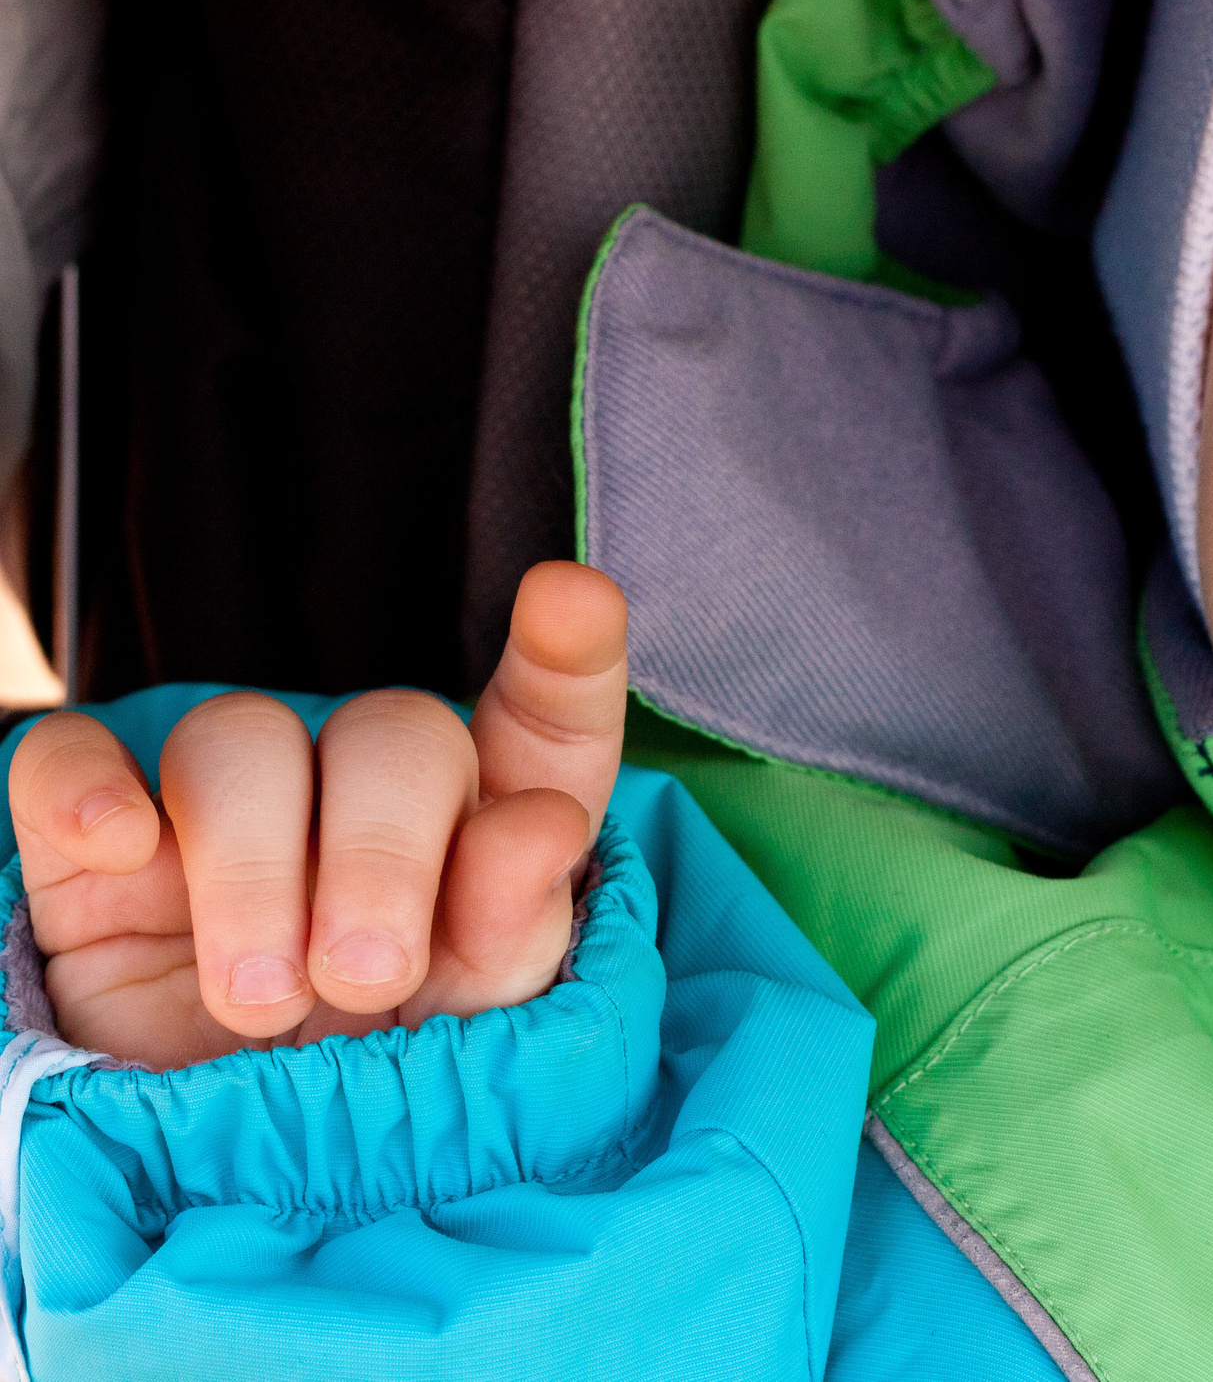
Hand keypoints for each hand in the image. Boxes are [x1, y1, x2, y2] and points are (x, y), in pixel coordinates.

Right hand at [7, 562, 627, 1068]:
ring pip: (241, 739)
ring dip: (254, 868)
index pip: (546, 724)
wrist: (222, 1184)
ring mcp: (229, 812)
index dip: (567, 656)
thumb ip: (517, 930)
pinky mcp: (97, 852)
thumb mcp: (470, 1034)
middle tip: (367, 980)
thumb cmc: (380, 1096)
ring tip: (261, 1000)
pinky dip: (86, 787)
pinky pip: (70, 758)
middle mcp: (367, 798)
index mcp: (489, 831)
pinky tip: (121, 849)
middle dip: (385, 854)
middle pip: (392, 736)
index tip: (572, 599)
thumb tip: (542, 823)